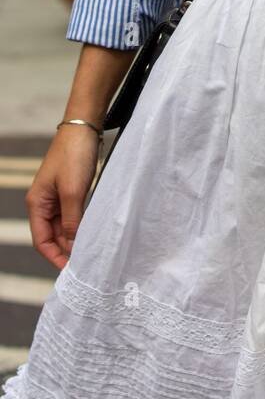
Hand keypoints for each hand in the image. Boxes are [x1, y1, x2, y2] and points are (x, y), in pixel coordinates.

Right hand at [25, 126, 100, 270]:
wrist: (84, 127)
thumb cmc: (74, 155)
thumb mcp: (73, 191)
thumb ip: (72, 221)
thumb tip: (72, 247)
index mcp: (37, 204)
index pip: (42, 240)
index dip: (54, 257)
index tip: (70, 271)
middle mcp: (45, 203)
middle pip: (53, 236)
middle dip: (66, 251)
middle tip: (85, 266)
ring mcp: (58, 197)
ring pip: (64, 227)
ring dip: (74, 240)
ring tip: (90, 254)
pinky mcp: (72, 191)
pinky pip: (74, 216)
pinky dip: (81, 226)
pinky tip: (92, 234)